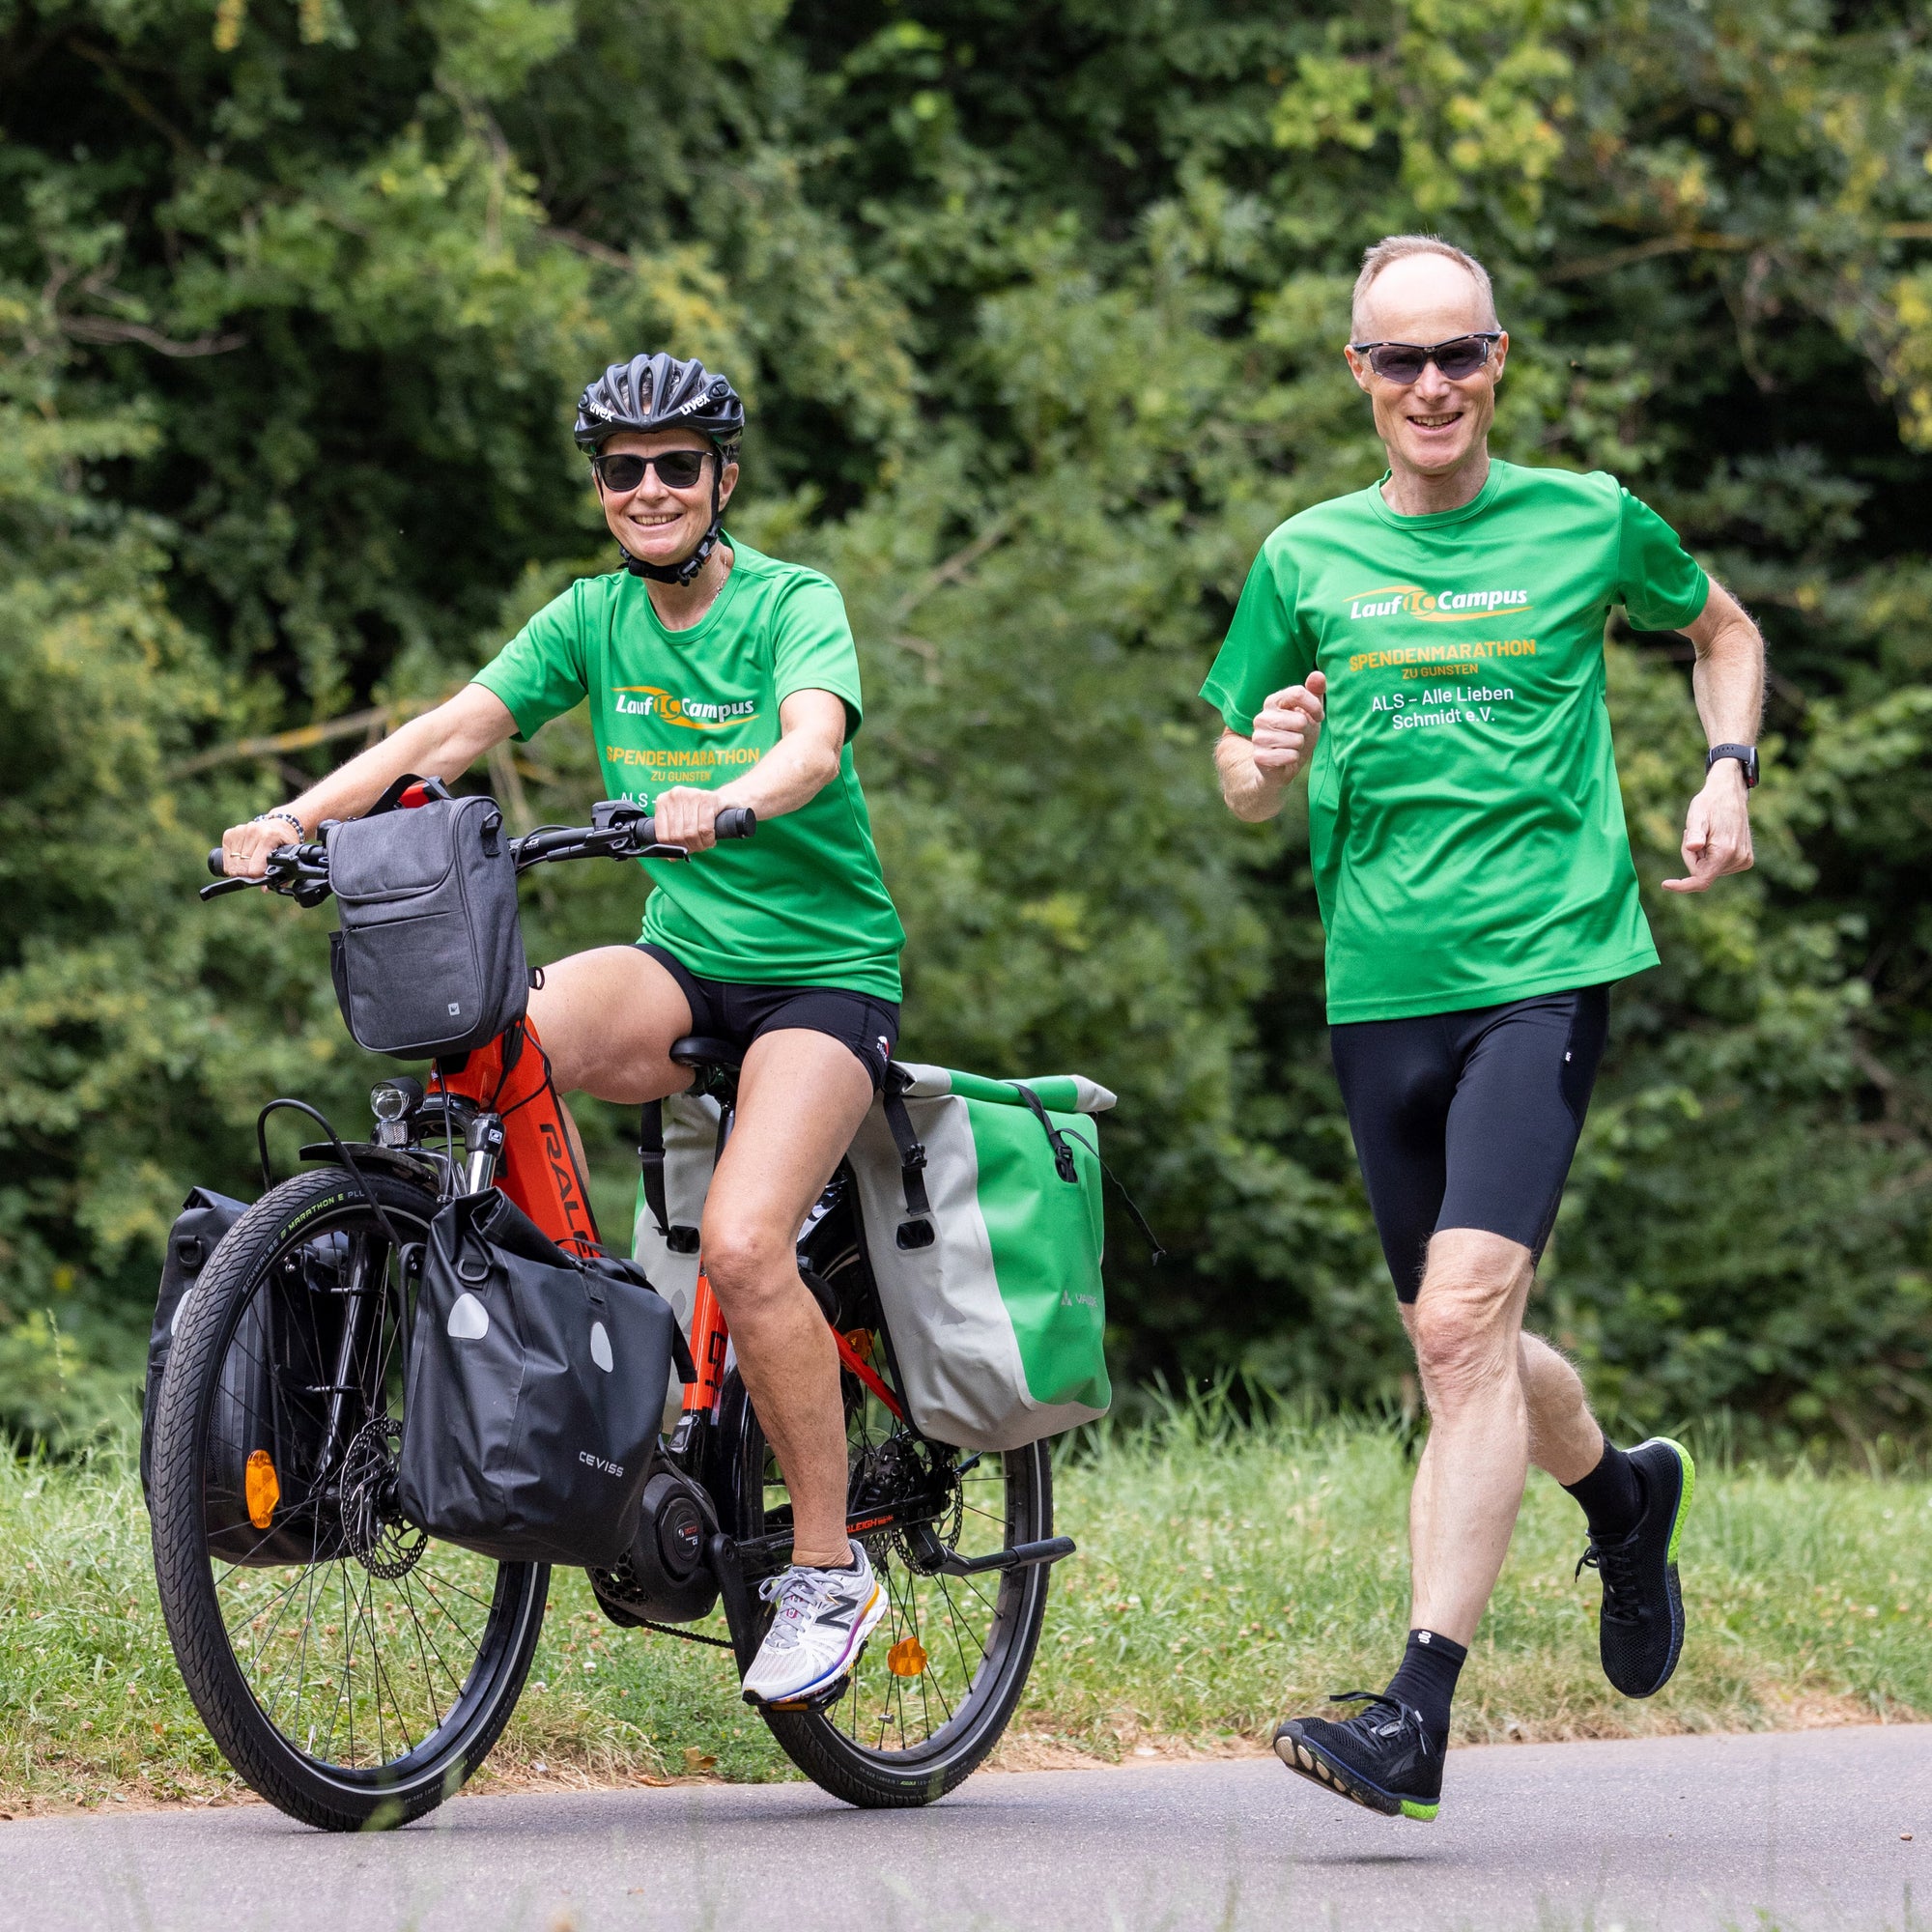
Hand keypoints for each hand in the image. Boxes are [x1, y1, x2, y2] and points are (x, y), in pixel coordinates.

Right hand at [220, 813, 301, 878]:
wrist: (279, 826)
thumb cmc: (284, 842)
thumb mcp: (289, 856)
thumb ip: (282, 875)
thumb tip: (265, 889)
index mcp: (269, 836)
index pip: (254, 867)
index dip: (257, 876)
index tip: (261, 876)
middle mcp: (253, 831)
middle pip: (241, 866)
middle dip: (247, 874)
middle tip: (255, 873)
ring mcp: (239, 831)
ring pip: (232, 863)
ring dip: (238, 869)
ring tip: (249, 866)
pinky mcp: (229, 833)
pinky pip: (225, 856)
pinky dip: (231, 863)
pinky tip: (241, 860)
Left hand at [650, 785, 723, 852]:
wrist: (722, 801)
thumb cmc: (700, 814)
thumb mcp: (682, 822)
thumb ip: (672, 837)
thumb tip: (670, 857)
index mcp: (663, 801)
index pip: (662, 835)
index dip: (674, 849)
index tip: (683, 851)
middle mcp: (676, 795)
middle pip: (677, 835)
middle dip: (689, 847)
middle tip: (697, 848)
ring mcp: (692, 795)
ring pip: (690, 833)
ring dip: (699, 844)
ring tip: (704, 844)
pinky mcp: (708, 798)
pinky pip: (705, 828)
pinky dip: (708, 839)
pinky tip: (711, 839)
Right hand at [1252, 670, 1326, 783]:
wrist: (1280, 765)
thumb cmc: (1296, 734)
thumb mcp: (1308, 712)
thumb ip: (1314, 692)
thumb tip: (1318, 675)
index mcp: (1272, 702)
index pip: (1298, 693)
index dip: (1315, 706)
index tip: (1319, 716)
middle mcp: (1262, 717)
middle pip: (1300, 720)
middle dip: (1306, 731)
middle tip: (1300, 736)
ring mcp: (1258, 737)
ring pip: (1296, 740)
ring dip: (1300, 746)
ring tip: (1291, 747)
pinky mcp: (1260, 757)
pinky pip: (1290, 756)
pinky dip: (1293, 759)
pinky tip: (1285, 759)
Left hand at [1662, 765, 1753, 892]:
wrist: (1729, 794)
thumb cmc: (1709, 804)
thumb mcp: (1697, 816)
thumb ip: (1695, 834)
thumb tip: (1693, 847)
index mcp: (1725, 852)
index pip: (1702, 880)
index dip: (1682, 885)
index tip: (1665, 884)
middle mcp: (1738, 859)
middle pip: (1702, 873)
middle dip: (1692, 858)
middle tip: (1692, 834)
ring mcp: (1744, 860)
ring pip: (1709, 870)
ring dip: (1702, 856)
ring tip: (1707, 834)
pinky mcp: (1745, 860)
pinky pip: (1719, 867)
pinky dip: (1711, 856)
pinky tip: (1714, 839)